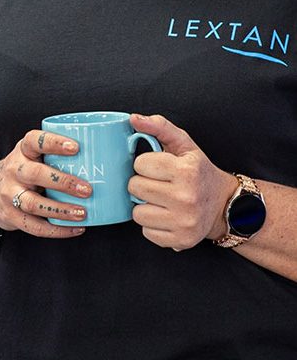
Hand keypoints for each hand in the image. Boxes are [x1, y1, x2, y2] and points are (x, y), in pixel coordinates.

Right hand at [0, 129, 91, 238]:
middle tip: (87, 189)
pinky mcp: (11, 216)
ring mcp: (10, 194)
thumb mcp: (31, 156)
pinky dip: (57, 230)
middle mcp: (13, 170)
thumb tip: (106, 155)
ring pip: (34, 203)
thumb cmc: (22, 171)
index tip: (76, 147)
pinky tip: (77, 229)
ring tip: (83, 213)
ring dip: (61, 209)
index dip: (54, 143)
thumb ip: (56, 155)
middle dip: (63, 182)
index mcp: (22, 151)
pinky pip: (34, 226)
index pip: (34, 141)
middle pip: (35, 174)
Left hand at [128, 113, 235, 249]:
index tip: (159, 168)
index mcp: (186, 170)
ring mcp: (184, 221)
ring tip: (162, 201)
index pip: (140, 164)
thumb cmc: (198, 172)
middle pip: (134, 187)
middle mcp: (186, 197)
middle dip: (142, 184)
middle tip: (159, 184)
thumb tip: (133, 118)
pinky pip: (146, 232)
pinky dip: (153, 225)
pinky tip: (166, 216)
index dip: (146, 164)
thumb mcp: (184, 145)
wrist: (224, 205)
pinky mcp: (180, 240)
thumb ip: (159, 127)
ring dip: (145, 206)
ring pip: (137, 213)